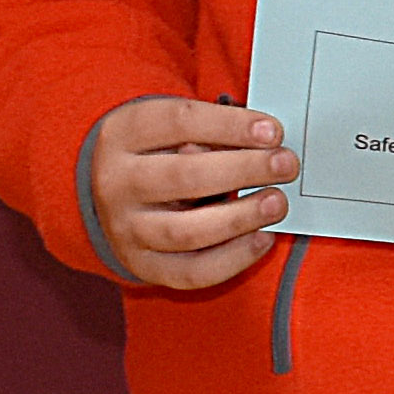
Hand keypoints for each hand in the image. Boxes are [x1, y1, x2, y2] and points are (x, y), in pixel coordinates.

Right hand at [86, 98, 297, 288]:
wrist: (107, 198)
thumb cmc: (158, 155)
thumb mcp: (170, 130)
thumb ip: (209, 133)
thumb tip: (259, 144)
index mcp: (122, 134)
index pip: (178, 121)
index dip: (230, 126)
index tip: (273, 131)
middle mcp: (115, 182)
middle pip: (184, 176)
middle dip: (244, 170)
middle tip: (285, 165)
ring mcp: (124, 228)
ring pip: (187, 230)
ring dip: (241, 217)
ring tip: (277, 202)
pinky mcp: (143, 265)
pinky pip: (192, 272)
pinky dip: (234, 258)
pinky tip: (263, 237)